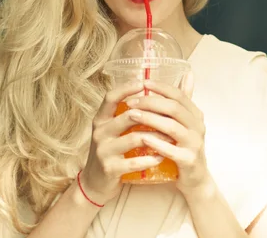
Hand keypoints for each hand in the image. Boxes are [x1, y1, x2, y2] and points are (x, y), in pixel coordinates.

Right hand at [79, 80, 165, 204]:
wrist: (95, 183)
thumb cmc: (112, 150)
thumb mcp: (115, 129)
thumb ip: (131, 111)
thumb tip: (148, 84)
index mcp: (101, 119)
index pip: (110, 97)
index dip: (126, 88)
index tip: (144, 83)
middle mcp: (100, 132)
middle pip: (127, 116)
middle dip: (152, 114)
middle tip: (171, 115)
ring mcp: (104, 151)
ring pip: (134, 138)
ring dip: (156, 137)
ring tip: (171, 136)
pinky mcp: (110, 168)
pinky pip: (134, 161)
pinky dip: (151, 159)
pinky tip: (161, 156)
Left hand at [125, 72, 211, 196]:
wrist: (195, 180)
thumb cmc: (184, 147)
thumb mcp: (185, 123)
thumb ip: (182, 101)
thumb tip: (187, 73)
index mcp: (196, 115)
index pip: (179, 95)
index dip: (161, 87)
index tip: (143, 82)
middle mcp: (198, 126)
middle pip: (174, 108)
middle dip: (151, 101)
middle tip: (132, 100)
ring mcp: (195, 144)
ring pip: (171, 127)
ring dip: (150, 119)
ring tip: (132, 115)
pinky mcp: (188, 160)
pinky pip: (171, 149)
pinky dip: (156, 143)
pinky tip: (142, 138)